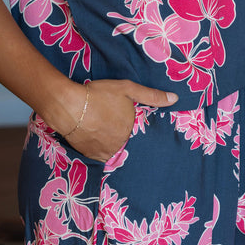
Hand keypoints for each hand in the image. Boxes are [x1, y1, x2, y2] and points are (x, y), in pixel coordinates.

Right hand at [59, 79, 177, 162]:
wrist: (68, 106)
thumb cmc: (98, 94)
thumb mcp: (127, 89)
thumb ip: (151, 95)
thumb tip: (175, 99)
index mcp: (132, 131)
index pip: (138, 133)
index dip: (131, 125)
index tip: (124, 120)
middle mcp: (121, 145)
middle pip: (125, 141)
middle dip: (121, 134)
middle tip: (110, 123)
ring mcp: (105, 152)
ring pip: (113, 149)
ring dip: (110, 142)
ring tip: (102, 130)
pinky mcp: (91, 156)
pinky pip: (100, 155)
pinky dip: (99, 147)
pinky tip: (95, 137)